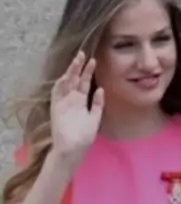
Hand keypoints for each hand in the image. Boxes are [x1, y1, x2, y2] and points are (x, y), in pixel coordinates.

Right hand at [50, 50, 103, 167]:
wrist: (73, 149)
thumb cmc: (83, 137)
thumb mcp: (95, 118)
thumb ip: (97, 104)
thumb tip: (101, 89)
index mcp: (81, 101)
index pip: (84, 83)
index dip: (88, 72)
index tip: (94, 61)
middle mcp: (72, 99)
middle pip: (75, 79)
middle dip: (79, 67)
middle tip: (84, 54)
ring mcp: (63, 102)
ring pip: (66, 83)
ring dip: (70, 72)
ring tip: (77, 60)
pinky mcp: (56, 107)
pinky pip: (57, 93)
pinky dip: (62, 84)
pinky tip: (67, 75)